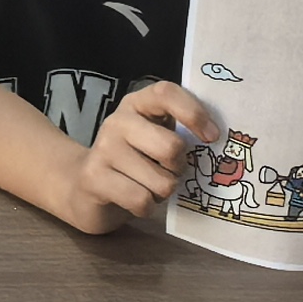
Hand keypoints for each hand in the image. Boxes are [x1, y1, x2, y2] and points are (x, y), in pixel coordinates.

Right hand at [81, 79, 209, 225]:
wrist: (84, 188)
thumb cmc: (135, 161)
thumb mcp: (156, 138)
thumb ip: (181, 131)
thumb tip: (218, 141)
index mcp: (137, 104)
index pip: (166, 93)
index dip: (194, 113)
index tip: (212, 137)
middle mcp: (118, 121)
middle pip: (171, 147)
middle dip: (179, 168)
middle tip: (169, 171)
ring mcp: (103, 148)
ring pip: (161, 182)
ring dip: (162, 191)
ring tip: (146, 185)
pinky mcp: (94, 178)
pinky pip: (142, 200)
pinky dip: (146, 207)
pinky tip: (134, 199)